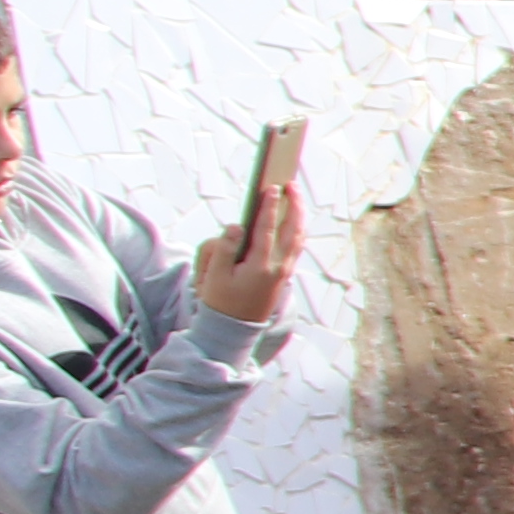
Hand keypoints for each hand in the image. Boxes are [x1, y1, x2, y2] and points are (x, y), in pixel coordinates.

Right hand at [190, 179, 305, 327]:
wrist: (234, 329)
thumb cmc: (220, 301)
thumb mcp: (215, 276)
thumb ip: (224, 249)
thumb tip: (236, 226)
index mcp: (261, 266)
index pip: (267, 230)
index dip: (270, 207)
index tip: (273, 189)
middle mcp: (278, 267)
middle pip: (293, 230)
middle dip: (295, 206)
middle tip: (291, 185)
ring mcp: (284, 271)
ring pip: (298, 238)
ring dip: (298, 216)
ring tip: (295, 197)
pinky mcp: (284, 275)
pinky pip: (295, 248)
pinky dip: (296, 230)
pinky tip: (292, 220)